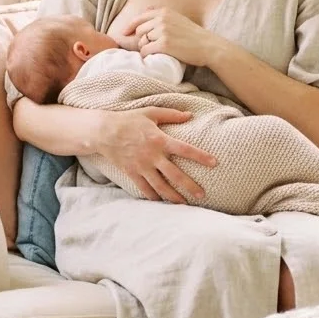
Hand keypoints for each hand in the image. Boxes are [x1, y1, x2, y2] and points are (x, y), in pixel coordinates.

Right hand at [97, 108, 215, 203]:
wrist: (104, 131)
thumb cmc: (129, 120)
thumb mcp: (151, 112)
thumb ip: (171, 114)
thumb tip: (190, 115)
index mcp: (160, 139)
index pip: (185, 149)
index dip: (200, 156)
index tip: (214, 163)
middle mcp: (152, 155)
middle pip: (175, 174)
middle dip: (189, 186)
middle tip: (202, 195)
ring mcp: (142, 166)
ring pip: (161, 186)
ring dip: (173, 197)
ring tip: (184, 205)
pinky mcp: (132, 173)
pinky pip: (144, 188)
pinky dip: (153, 197)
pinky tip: (161, 202)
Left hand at [123, 7, 219, 66]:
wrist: (208, 46)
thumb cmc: (193, 35)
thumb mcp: (178, 18)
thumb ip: (162, 16)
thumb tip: (143, 15)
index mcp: (164, 11)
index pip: (139, 17)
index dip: (129, 26)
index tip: (124, 32)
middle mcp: (162, 19)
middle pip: (139, 31)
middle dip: (142, 40)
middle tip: (152, 47)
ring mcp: (162, 31)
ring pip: (142, 42)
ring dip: (146, 48)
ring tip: (158, 52)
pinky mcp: (164, 44)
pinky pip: (146, 51)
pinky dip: (147, 56)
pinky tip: (155, 57)